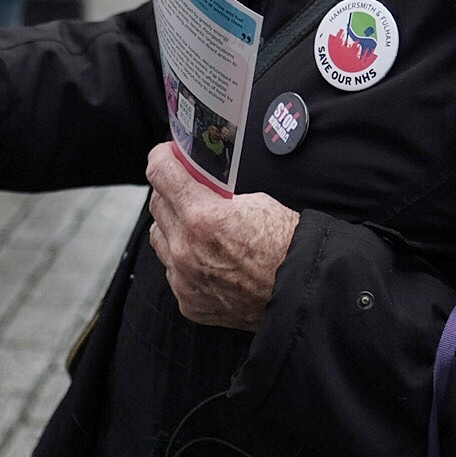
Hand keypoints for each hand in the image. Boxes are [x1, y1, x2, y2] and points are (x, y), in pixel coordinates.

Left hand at [145, 144, 299, 330]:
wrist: (298, 289)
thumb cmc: (284, 244)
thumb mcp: (254, 200)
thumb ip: (216, 193)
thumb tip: (199, 182)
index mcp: (202, 216)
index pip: (161, 173)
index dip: (162, 158)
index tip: (165, 155)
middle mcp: (186, 249)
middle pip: (157, 206)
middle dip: (170, 193)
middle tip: (186, 190)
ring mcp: (184, 278)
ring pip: (159, 239)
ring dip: (172, 228)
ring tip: (196, 227)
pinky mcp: (189, 301)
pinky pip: (173, 272)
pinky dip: (184, 262)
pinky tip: (206, 259)